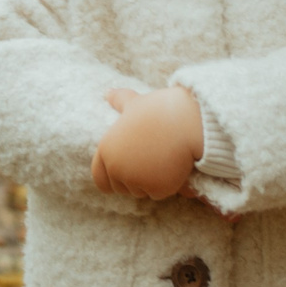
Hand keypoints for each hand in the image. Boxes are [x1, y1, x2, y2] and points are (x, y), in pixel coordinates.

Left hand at [88, 86, 203, 200]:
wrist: (185, 120)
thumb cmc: (160, 109)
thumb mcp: (135, 102)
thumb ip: (119, 101)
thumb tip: (107, 93)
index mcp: (106, 149)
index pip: (100, 178)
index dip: (112, 177)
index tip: (127, 171)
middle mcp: (116, 168)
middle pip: (121, 187)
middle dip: (134, 180)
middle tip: (150, 160)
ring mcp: (135, 180)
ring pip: (141, 191)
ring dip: (149, 182)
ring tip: (161, 160)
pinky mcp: (156, 189)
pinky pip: (158, 193)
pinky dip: (165, 185)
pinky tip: (172, 166)